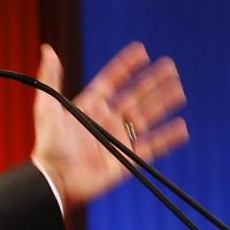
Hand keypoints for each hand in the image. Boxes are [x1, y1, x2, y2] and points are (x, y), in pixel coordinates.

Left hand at [31, 41, 188, 208]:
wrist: (56, 180)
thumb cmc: (49, 146)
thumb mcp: (47, 108)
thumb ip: (50, 78)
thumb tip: (48, 49)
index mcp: (90, 107)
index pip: (113, 81)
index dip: (127, 66)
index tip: (142, 51)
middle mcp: (107, 121)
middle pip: (136, 96)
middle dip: (154, 82)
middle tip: (171, 67)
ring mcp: (118, 140)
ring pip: (147, 117)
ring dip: (164, 103)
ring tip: (180, 90)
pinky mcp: (127, 160)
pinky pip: (152, 147)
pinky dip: (168, 138)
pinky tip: (182, 128)